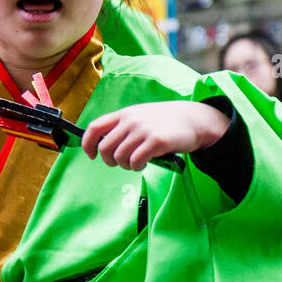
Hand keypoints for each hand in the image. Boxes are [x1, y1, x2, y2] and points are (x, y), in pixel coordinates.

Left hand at [81, 101, 228, 169]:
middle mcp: (131, 121)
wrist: (193, 119)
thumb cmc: (164, 122)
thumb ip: (122, 127)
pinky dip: (137, 167)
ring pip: (119, 157)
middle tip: (122, 162)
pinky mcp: (156, 142)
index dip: (87, 143)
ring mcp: (143, 130)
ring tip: (136, 162)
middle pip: (105, 148)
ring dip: (126, 165)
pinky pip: (135, 162)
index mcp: (124, 114)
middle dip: (110, 161)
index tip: (92, 155)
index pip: (95, 127)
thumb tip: (102, 145)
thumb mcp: (140, 116)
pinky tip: (145, 163)